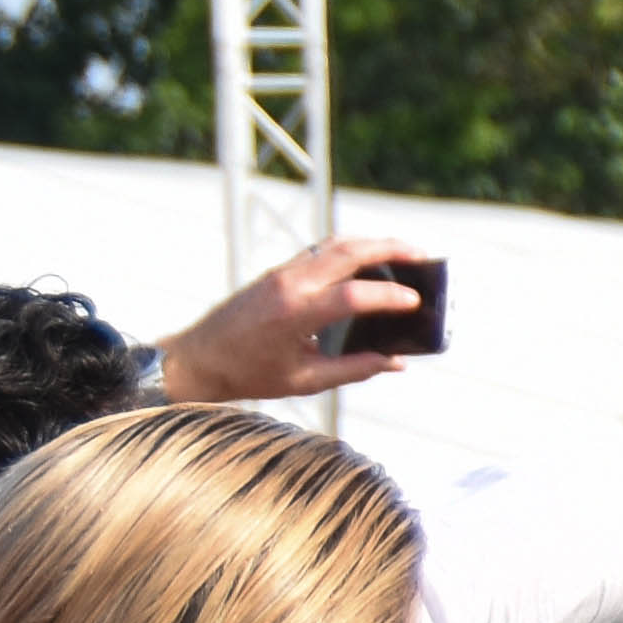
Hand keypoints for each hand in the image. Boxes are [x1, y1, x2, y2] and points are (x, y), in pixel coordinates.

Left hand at [153, 234, 430, 403]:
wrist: (199, 357)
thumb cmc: (249, 374)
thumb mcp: (305, 380)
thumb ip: (355, 369)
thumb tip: (397, 362)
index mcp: (295, 314)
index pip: (353, 295)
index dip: (389, 298)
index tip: (415, 304)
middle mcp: (289, 284)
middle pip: (349, 251)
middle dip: (391, 249)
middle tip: (424, 255)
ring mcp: (282, 273)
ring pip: (336, 244)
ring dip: (373, 243)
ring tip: (404, 251)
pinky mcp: (278, 271)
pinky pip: (322, 250)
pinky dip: (352, 248)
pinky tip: (371, 259)